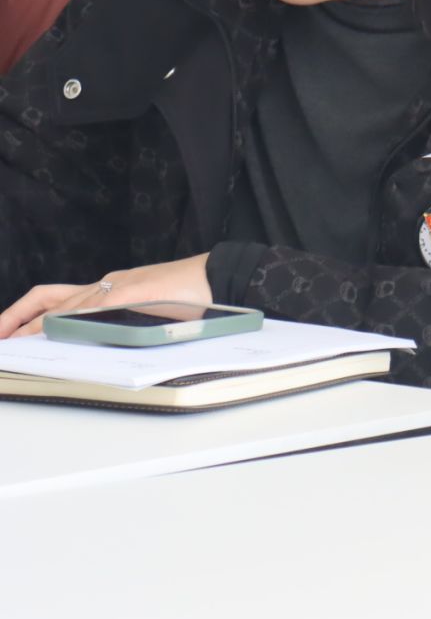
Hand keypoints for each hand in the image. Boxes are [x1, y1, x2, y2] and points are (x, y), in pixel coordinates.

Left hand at [0, 254, 213, 338]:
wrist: (221, 276)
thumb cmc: (197, 295)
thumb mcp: (155, 309)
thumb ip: (131, 319)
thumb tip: (113, 341)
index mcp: (114, 288)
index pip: (62, 298)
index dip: (30, 314)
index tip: (12, 331)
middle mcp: (109, 284)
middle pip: (50, 298)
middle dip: (16, 317)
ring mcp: (117, 287)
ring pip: (63, 306)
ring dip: (33, 326)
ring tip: (12, 342)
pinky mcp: (128, 293)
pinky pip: (88, 308)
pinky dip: (64, 321)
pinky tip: (49, 332)